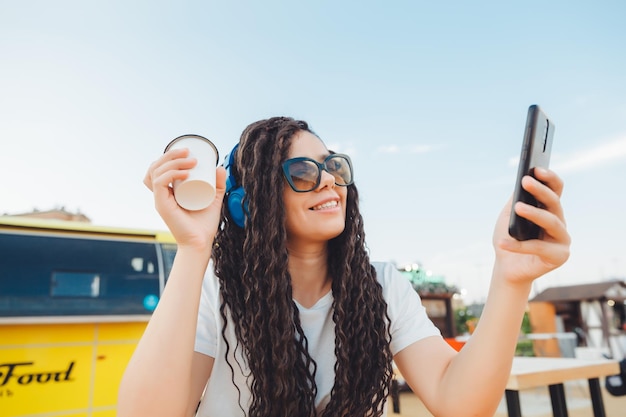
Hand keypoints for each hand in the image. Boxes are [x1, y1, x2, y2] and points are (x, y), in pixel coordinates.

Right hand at [143, 148, 226, 249]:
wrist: (201, 242)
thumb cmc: (204, 224)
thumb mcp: (214, 199)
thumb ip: (218, 184)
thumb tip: (219, 167)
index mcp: (168, 191)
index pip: (159, 168)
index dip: (169, 156)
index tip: (188, 150)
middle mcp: (161, 194)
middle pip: (156, 167)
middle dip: (171, 155)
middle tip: (189, 152)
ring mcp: (160, 199)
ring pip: (156, 172)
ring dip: (172, 162)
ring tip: (191, 161)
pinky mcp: (162, 205)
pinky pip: (160, 184)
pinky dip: (171, 175)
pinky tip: (184, 173)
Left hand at [492, 168, 569, 283]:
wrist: (506, 267)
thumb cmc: (509, 238)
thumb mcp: (508, 215)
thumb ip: (516, 199)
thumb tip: (522, 180)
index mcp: (549, 210)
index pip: (556, 189)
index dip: (549, 178)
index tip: (536, 168)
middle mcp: (559, 222)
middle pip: (554, 202)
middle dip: (540, 190)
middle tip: (525, 181)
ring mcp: (562, 239)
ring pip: (552, 222)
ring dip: (534, 213)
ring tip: (517, 207)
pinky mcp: (560, 256)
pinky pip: (539, 247)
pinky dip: (518, 245)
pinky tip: (503, 242)